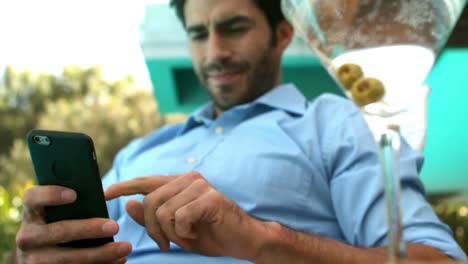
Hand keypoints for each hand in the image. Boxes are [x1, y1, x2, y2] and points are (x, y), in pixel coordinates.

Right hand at [15, 185, 131, 263]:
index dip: (51, 194)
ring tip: (125, 247)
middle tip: (115, 226)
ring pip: (69, 258)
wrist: (42, 256)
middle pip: (59, 231)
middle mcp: (28, 235)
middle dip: (89, 229)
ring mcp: (34, 258)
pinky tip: (118, 260)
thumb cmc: (60, 224)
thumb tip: (100, 196)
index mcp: (31, 212)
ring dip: (101, 253)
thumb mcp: (58, 213)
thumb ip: (74, 203)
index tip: (74, 194)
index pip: (33, 197)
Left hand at [105, 171, 267, 260]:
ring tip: (186, 238)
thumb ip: (152, 216)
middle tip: (166, 244)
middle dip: (152, 229)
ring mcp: (200, 186)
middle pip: (150, 202)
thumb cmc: (211, 233)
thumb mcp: (175, 229)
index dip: (123, 186)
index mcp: (179, 183)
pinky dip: (184, 233)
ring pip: (163, 212)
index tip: (103, 193)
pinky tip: (196, 234)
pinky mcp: (209, 198)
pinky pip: (180, 218)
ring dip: (171, 234)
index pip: (145, 181)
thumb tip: (128, 204)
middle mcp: (188, 179)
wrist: (243, 240)